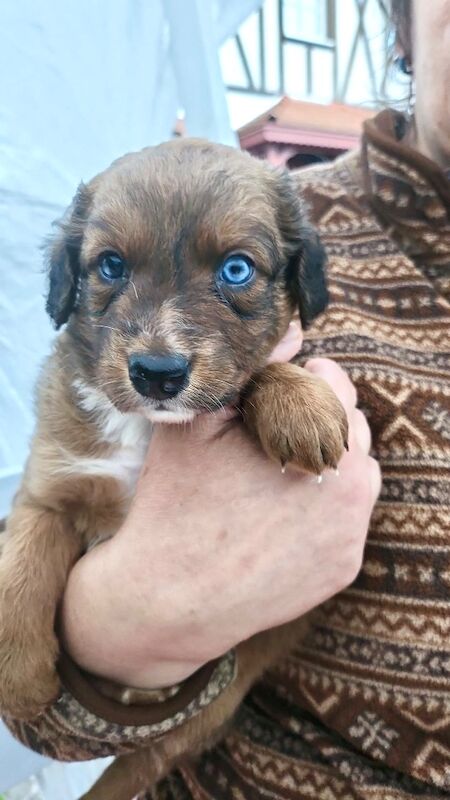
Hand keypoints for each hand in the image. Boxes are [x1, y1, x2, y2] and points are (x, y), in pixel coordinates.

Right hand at [61, 324, 379, 688]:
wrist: (168, 597)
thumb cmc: (177, 502)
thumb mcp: (198, 422)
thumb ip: (253, 370)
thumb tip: (290, 332)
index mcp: (320, 439)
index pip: (335, 385)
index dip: (305, 378)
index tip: (281, 386)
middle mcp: (350, 486)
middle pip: (349, 429)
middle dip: (317, 419)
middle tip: (271, 431)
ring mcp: (351, 533)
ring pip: (357, 475)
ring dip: (327, 462)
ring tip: (278, 471)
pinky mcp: (344, 567)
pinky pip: (346, 521)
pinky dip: (324, 509)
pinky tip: (280, 515)